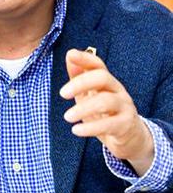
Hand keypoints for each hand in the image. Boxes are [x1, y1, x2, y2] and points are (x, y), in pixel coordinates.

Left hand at [60, 48, 153, 175]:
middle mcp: (117, 90)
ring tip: (68, 117)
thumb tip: (69, 55)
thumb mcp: (90, 95)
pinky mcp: (126, 125)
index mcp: (107, 82)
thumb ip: (79, 76)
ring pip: (106, 101)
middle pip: (102, 77)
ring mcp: (124, 107)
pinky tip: (77, 130)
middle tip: (62, 93)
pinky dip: (91, 128)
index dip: (85, 58)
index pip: (98, 65)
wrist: (130, 137)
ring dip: (83, 108)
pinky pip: (109, 124)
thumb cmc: (106, 113)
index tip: (70, 54)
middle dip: (81, 83)